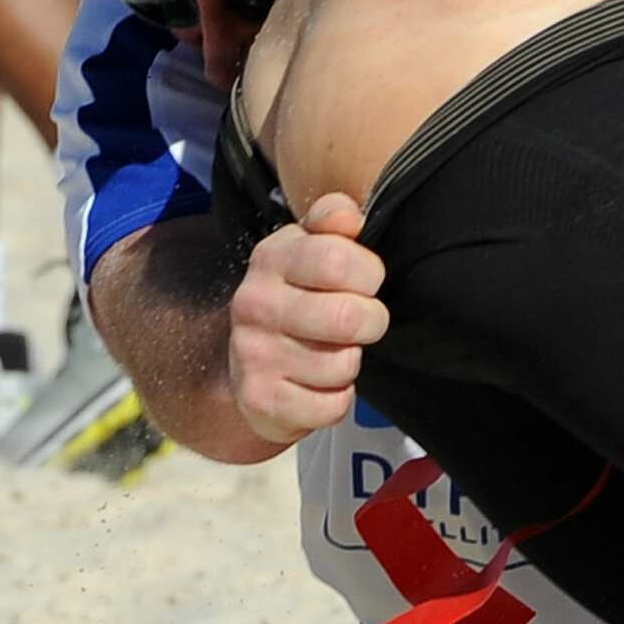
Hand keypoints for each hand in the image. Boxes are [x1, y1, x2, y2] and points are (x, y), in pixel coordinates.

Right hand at [229, 192, 388, 445]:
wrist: (251, 359)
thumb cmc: (300, 292)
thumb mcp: (312, 245)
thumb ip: (332, 220)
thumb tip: (348, 217)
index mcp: (272, 258)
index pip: (337, 260)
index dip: (368, 273)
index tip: (367, 281)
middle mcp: (254, 304)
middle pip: (347, 317)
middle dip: (372, 321)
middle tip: (364, 322)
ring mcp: (252, 354)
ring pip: (343, 365)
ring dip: (352, 362)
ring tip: (336, 351)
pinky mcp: (259, 402)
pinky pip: (331, 406)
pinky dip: (339, 399)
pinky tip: (323, 384)